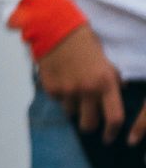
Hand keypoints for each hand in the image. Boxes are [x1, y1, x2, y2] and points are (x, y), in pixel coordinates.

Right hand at [38, 24, 141, 143]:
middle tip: (88, 121)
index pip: (114, 117)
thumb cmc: (84, 43)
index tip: (109, 137)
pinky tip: (61, 79)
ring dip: (73, 107)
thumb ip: (112, 80)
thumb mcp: (106, 62)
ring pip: (70, 113)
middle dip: (89, 126)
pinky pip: (57, 100)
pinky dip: (60, 95)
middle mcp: (86, 90)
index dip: (112, 131)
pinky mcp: (50, 87)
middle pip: (88, 123)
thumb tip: (117, 93)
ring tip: (72, 91)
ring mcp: (67, 90)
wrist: (56, 30)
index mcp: (105, 83)